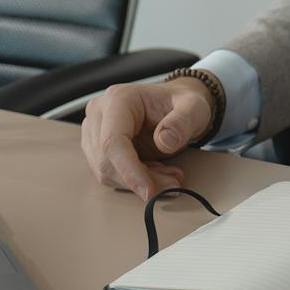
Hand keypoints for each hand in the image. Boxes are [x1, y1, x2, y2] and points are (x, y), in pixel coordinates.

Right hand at [78, 79, 213, 198]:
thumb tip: (165, 142)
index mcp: (118, 98)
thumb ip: (184, 121)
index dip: (129, 170)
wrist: (176, 105)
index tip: (149, 191)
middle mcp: (99, 113)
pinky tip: (156, 173)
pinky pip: (110, 175)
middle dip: (139, 179)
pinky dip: (133, 181)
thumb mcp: (194, 107)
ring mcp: (94, 132)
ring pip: (106, 172)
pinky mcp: (97, 149)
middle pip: (106, 160)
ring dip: (138, 182)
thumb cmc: (182, 103)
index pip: (113, 140)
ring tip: (169, 175)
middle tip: (173, 184)